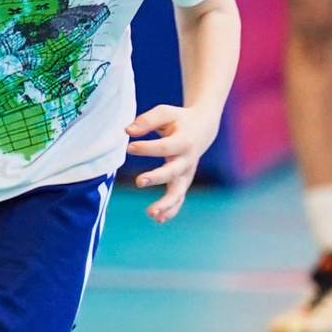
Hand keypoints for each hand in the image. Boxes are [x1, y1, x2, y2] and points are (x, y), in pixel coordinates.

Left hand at [125, 103, 219, 222]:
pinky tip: (157, 219)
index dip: (147, 148)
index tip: (129, 147)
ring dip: (166, 204)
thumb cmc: (179, 119)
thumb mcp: (165, 113)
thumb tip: (127, 131)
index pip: (164, 147)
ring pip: (178, 192)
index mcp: (185, 141)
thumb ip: (147, 120)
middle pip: (173, 172)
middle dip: (157, 177)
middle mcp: (188, 160)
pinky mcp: (184, 181)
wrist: (204, 128)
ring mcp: (187, 173)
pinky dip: (171, 210)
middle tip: (139, 182)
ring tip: (150, 213)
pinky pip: (179, 199)